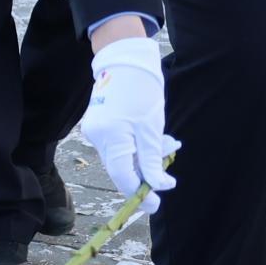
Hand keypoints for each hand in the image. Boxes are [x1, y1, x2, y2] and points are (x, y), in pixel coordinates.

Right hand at [79, 38, 178, 215]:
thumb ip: (153, 160)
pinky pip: (119, 144)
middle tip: (170, 163)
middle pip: (122, 168)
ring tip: (168, 143)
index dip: (140, 194)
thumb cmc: (142, 90)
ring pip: (122, 156)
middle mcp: (97, 137)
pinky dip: (137, 145)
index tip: (155, 205)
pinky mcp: (99, 124)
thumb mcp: (152, 128)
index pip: (123, 177)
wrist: (124, 59)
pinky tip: (153, 136)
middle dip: (147, 170)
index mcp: (110, 138)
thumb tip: (159, 186)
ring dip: (145, 156)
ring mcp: (96, 130)